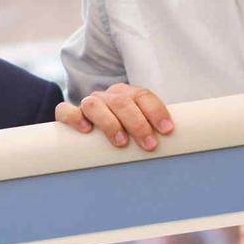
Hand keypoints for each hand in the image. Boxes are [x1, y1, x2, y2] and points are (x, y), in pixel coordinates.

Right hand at [55, 84, 173, 150]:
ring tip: (121, 142)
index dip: (156, 111)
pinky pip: (65, 110)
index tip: (167, 130)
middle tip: (149, 144)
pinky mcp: (68, 115)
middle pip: (122, 101)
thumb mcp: (140, 131)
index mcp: (128, 95)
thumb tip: (178, 148)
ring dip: (110, 123)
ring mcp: (88, 104)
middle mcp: (108, 97)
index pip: (143, 95)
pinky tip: (86, 130)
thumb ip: (152, 134)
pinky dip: (75, 118)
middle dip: (138, 123)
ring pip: (94, 104)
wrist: (90, 132)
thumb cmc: (124, 135)